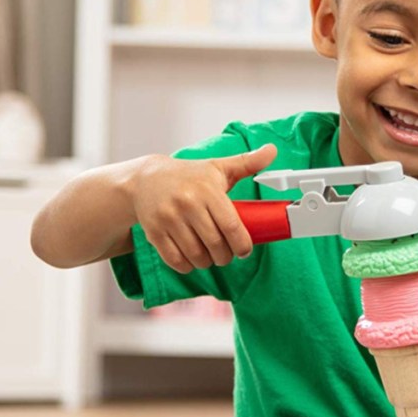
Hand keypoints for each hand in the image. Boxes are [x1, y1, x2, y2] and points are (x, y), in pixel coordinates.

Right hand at [132, 144, 276, 273]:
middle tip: (227, 255)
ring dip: (207, 263)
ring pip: (196, 255)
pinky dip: (187, 266)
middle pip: (216, 244)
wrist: (145, 179)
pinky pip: (175, 260)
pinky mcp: (154, 232)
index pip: (231, 226)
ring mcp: (169, 219)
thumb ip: (246, 162)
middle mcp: (187, 204)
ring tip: (210, 257)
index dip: (242, 245)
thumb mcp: (217, 167)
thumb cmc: (188, 175)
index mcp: (207, 190)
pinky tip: (192, 260)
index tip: (244, 250)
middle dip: (225, 256)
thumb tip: (272, 150)